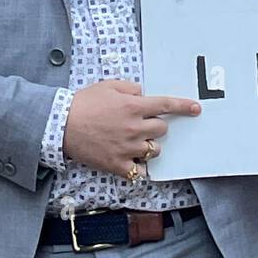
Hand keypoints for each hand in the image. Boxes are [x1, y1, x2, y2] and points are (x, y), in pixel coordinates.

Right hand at [62, 79, 199, 176]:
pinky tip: (131, 160)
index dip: (184, 106)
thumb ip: (130, 89)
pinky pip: (139, 171)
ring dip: (149, 145)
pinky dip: (138, 166)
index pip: (166, 105)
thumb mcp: (108, 86)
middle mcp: (135, 128)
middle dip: (155, 126)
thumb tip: (142, 94)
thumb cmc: (84, 103)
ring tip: (134, 142)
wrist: (61, 125)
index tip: (196, 108)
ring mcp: (127, 148)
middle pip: (162, 130)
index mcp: (134, 107)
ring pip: (154, 150)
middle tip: (140, 124)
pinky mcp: (118, 164)